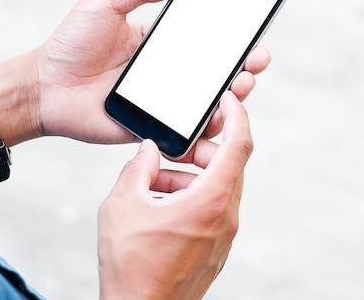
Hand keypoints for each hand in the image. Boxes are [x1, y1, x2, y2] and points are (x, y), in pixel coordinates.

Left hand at [32, 0, 270, 143]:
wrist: (44, 87)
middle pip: (215, 75)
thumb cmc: (71, 43)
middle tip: (254, 64)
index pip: (206, 42)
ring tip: (239, 88)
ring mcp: (162, 103)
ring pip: (207, 105)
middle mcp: (168, 74)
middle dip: (242, 70)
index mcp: (161, 44)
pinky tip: (216, 123)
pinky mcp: (151, 128)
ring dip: (231, 100)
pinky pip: (183, 133)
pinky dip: (204, 132)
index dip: (234, 41)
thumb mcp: (105, 4)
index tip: (254, 36)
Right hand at [97, 91, 251, 299]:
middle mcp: (226, 217)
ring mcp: (224, 236)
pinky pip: (211, 209)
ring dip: (190, 175)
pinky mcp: (215, 249)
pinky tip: (159, 204)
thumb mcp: (122, 204)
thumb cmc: (131, 265)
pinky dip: (192, 196)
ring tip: (154, 181)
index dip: (238, 115)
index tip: (228, 98)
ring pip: (217, 188)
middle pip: (227, 165)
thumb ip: (138, 167)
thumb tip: (149, 150)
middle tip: (173, 147)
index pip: (240, 144)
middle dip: (201, 149)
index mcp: (212, 200)